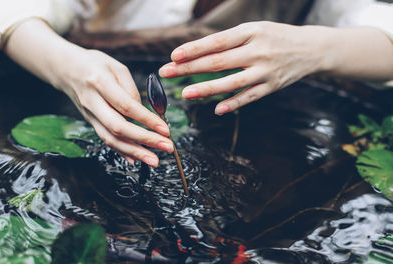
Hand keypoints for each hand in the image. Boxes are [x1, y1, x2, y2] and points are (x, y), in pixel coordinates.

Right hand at [4, 19, 173, 166]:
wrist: (64, 69)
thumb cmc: (94, 64)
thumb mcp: (116, 67)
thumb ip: (131, 90)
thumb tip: (144, 114)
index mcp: (99, 82)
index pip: (126, 106)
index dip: (147, 120)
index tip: (165, 129)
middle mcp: (92, 102)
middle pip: (118, 127)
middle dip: (145, 140)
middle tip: (167, 147)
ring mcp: (89, 115)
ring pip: (111, 139)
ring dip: (135, 152)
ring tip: (154, 160)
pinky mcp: (90, 122)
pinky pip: (106, 140)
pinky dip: (122, 152)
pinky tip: (136, 160)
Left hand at [159, 22, 327, 114]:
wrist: (311, 48)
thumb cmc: (275, 37)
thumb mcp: (254, 30)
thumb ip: (229, 41)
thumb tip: (197, 53)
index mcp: (251, 32)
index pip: (217, 42)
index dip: (194, 49)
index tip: (173, 56)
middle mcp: (258, 51)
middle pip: (219, 62)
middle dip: (190, 68)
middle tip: (167, 72)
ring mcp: (266, 70)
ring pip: (232, 82)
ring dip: (207, 89)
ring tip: (186, 94)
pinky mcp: (272, 87)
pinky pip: (250, 97)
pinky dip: (233, 104)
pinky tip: (217, 110)